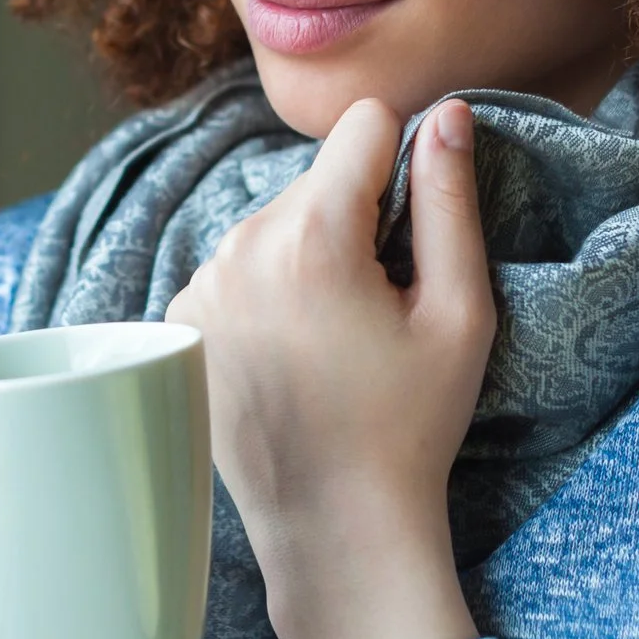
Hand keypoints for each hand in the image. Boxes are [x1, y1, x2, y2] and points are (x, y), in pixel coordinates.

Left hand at [165, 97, 493, 638]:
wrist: (333, 527)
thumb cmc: (411, 426)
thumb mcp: (459, 312)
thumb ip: (450, 200)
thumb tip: (447, 112)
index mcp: (312, 236)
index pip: (364, 127)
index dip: (404, 165)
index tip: (410, 236)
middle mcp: (240, 247)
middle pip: (315, 180)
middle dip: (352, 222)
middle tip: (375, 312)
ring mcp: (199, 284)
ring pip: (274, 224)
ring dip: (306, 258)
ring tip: (332, 342)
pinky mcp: (178, 319)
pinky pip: (236, 267)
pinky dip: (266, 293)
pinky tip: (291, 356)